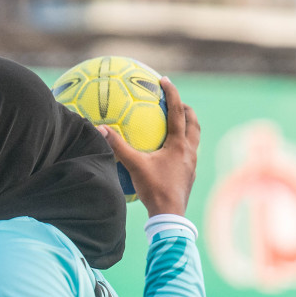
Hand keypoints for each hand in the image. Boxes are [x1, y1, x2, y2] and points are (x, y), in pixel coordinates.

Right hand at [98, 77, 199, 217]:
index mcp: (179, 144)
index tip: (165, 80)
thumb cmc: (154, 189)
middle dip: (186, 109)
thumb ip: (118, 146)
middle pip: (193, 123)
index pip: (177, 111)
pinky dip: (183, 146)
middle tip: (177, 102)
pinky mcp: (189, 175)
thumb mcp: (134, 165)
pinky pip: (189, 154)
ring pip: (194, 139)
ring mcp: (192, 164)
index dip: (172, 93)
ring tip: (178, 124)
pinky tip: (171, 153)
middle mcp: (189, 151)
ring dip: (188, 127)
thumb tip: (101, 129)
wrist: (169, 215)